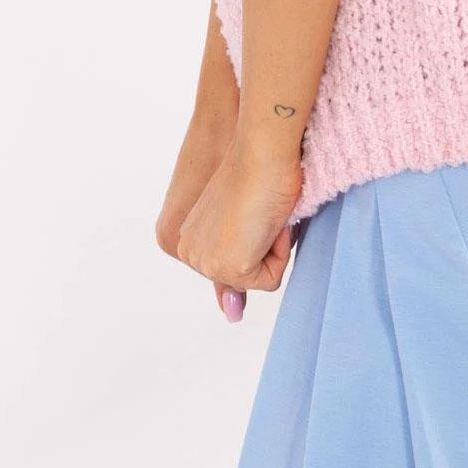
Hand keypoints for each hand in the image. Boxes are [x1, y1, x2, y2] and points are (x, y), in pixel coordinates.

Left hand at [176, 138, 302, 318]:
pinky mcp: (229, 267)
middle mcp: (189, 252)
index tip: (250, 210)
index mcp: (187, 238)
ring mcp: (206, 262)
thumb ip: (234, 266)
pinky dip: (280, 251)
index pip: (231, 264)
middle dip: (262, 246)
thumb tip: (231, 315)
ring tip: (262, 213)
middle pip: (244, 276)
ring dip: (272, 248)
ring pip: (258, 278)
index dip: (254, 238)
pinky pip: (272, 279)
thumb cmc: (259, 171)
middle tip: (258, 210)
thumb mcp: (242, 221)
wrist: (261, 152)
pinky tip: (268, 222)